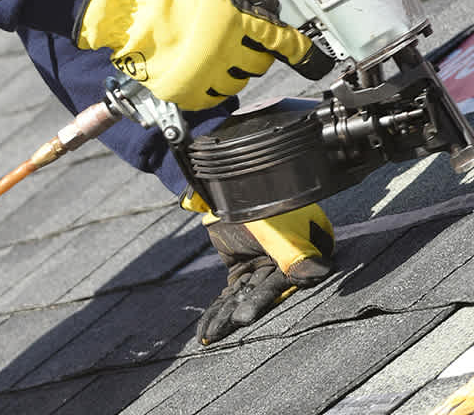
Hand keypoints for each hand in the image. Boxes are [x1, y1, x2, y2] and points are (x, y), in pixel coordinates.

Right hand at [75, 0, 315, 109]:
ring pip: (238, 82)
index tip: (309, 57)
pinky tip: (201, 68)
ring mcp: (204, 73)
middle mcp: (224, 49)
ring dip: (232, 69)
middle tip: (238, 41)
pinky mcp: (185, 91)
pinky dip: (211, 84)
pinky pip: (213, 96)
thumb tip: (254, 1)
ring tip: (213, 53)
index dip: (301, 51)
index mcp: (235, 20)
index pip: (282, 42)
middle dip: (254, 51)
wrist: (126, 10)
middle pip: (260, 63)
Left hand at [195, 203, 334, 344]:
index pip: (290, 279)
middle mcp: (287, 264)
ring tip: (210, 337)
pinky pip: (231, 295)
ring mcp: (264, 268)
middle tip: (232, 325)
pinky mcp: (243, 270)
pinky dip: (218, 311)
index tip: (247, 315)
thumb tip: (317, 273)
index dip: (269, 298)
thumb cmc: (258, 202)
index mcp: (306, 252)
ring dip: (225, 316)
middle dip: (244, 310)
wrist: (226, 185)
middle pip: (265, 292)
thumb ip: (293, 253)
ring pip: (244, 296)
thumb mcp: (275, 228)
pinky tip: (207, 332)